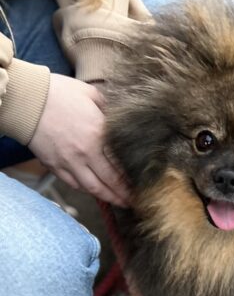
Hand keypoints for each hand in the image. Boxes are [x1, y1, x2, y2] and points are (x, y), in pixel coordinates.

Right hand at [28, 73, 129, 206]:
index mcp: (98, 135)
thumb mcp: (93, 94)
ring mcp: (69, 162)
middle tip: (136, 201)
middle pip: (110, 181)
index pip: (120, 164)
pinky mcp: (54, 165)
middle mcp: (85, 153)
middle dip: (124, 194)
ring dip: (108, 197)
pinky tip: (96, 192)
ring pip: (93, 188)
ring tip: (120, 202)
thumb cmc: (60, 93)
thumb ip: (110, 109)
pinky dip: (87, 190)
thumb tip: (123, 116)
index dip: (132, 177)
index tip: (143, 183)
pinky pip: (74, 184)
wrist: (27, 99)